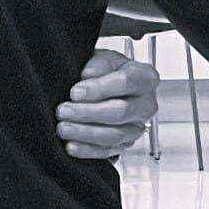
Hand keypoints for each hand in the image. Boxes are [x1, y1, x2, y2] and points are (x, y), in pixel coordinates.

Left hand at [58, 45, 156, 160]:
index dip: (99, 89)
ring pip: (114, 135)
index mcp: (144, 78)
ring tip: (63, 128)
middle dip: (88, 113)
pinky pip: (108, 150)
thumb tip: (88, 76)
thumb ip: (98, 64)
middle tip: (64, 111)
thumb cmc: (107, 70)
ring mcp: (137, 126)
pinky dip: (88, 150)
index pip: (126, 82)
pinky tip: (72, 146)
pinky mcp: (125, 144)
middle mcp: (146, 104)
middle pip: (120, 112)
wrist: (105, 85)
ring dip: (85, 133)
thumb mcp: (103, 58)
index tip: (75, 92)